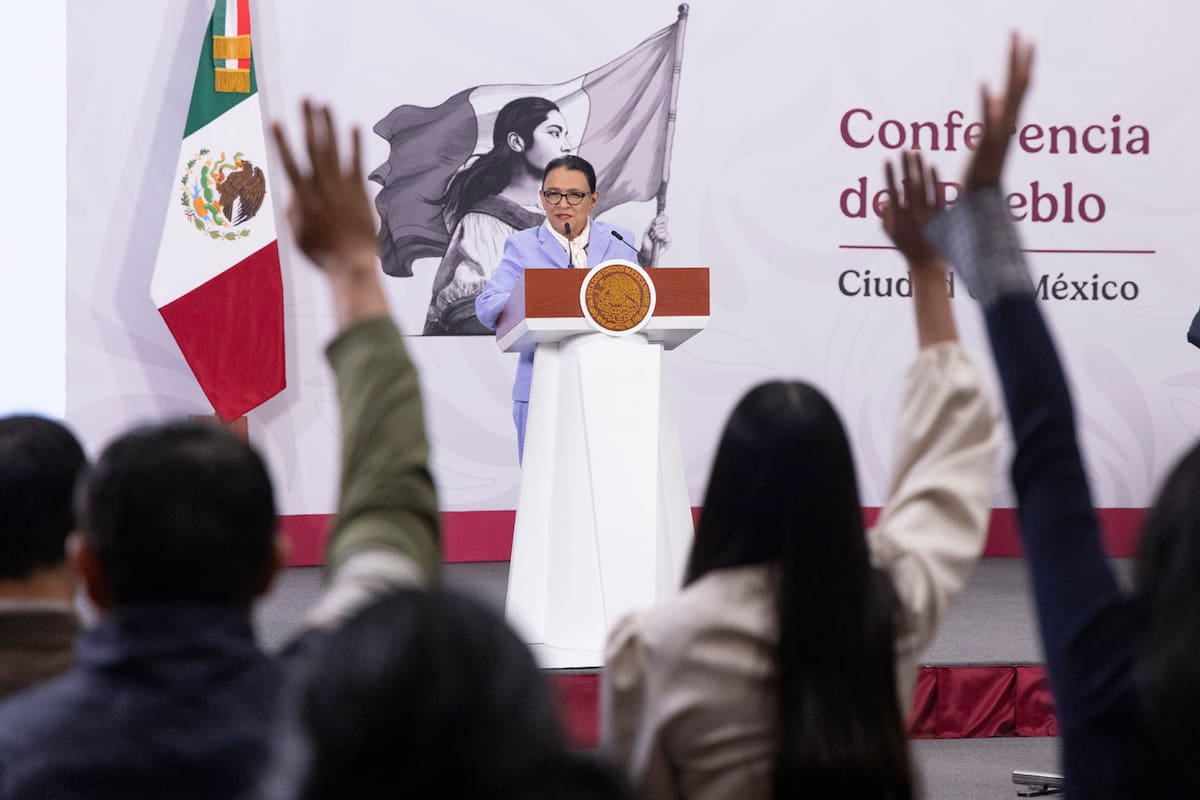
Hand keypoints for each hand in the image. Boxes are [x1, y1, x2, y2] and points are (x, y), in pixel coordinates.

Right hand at [272, 101, 388, 327]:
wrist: (352, 265)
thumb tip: (292, 193)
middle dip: (307, 121)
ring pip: (333, 149)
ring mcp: (341, 188)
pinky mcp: (359, 192)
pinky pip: (356, 162)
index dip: (281, 140)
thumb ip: (293, 211)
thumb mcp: (298, 235)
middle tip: (304, 98)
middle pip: (312, 147)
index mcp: (302, 198)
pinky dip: (354, 144)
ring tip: (324, 104)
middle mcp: (321, 187)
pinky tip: (353, 126)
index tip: (274, 120)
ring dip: (328, 125)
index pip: (289, 162)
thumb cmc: (323, 255)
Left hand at [644, 214, 670, 250]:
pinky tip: (658, 240)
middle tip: (652, 233)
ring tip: (654, 238)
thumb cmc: (647, 242)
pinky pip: (666, 235)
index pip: (664, 218)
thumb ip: (652, 223)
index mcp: (660, 226)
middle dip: (656, 228)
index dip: (660, 218)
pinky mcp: (669, 241)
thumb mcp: (647, 230)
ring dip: (656, 233)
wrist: (646, 251)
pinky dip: (661, 236)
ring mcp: (667, 236)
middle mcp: (664, 230)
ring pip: (664, 229)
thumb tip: (656, 220)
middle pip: (664, 223)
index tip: (655, 221)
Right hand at [881, 151, 942, 270]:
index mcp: (898, 217)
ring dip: (918, 168)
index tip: (886, 159)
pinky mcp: (939, 215)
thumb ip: (886, 218)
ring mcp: (926, 213)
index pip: (891, 190)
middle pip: (907, 184)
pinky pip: (937, 194)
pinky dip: (934, 181)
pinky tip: (932, 166)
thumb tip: (884, 200)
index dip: (889, 174)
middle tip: (903, 148)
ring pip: (922, 186)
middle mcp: (912, 213)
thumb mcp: (891, 236)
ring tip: (916, 151)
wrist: (928, 264)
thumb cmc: (908, 249)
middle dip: (904, 165)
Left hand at [963, 33, 1034, 189]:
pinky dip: (986, 103)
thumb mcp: (987, 132)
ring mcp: (999, 134)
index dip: (1021, 62)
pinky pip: (987, 121)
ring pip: (1010, 97)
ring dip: (1009, 71)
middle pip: (1018, 85)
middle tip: (1018, 32)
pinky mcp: (985, 146)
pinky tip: (983, 83)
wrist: (979, 201)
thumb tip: (994, 92)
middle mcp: (1007, 124)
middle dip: (1018, 58)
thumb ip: (992, 112)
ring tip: (1012, 47)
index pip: (1018, 86)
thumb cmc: (981, 169)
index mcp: (1007, 120)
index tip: (1023, 39)